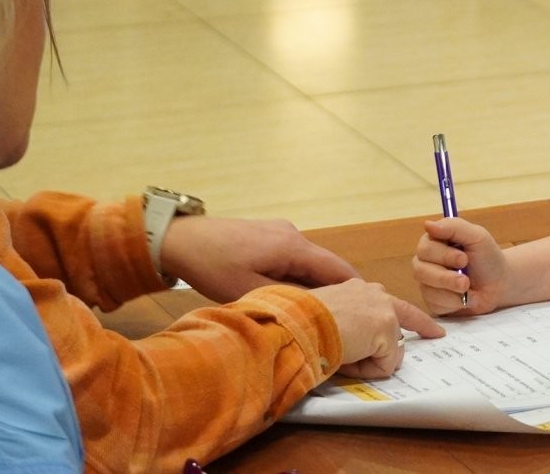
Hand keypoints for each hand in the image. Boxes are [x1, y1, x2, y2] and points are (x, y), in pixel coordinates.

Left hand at [158, 216, 359, 302]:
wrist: (179, 238)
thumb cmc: (211, 265)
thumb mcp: (249, 291)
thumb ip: (287, 299)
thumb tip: (318, 310)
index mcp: (293, 246)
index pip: (339, 269)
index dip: (357, 292)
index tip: (369, 312)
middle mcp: (294, 234)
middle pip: (328, 265)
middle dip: (338, 291)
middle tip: (346, 318)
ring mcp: (281, 232)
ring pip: (310, 262)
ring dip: (316, 285)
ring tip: (318, 312)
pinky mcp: (269, 235)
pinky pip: (295, 257)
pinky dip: (300, 276)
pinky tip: (293, 295)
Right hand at [306, 278, 444, 378]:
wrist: (298, 324)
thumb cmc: (302, 324)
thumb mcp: (328, 321)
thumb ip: (352, 327)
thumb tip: (365, 347)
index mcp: (357, 290)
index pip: (387, 302)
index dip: (406, 316)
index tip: (424, 323)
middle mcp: (374, 294)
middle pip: (408, 314)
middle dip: (423, 327)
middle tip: (438, 334)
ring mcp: (384, 311)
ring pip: (389, 348)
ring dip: (370, 360)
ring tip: (343, 356)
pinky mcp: (386, 330)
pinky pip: (384, 365)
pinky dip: (367, 369)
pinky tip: (348, 359)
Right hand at [412, 216, 509, 315]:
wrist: (499, 285)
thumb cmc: (487, 257)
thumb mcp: (477, 236)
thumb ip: (454, 227)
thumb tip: (427, 224)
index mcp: (434, 243)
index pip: (424, 248)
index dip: (443, 255)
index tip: (464, 258)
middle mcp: (425, 262)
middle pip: (420, 270)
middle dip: (446, 276)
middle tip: (466, 280)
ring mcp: (427, 283)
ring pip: (427, 288)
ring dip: (451, 289)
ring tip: (468, 288)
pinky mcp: (433, 302)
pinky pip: (434, 304)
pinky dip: (453, 302)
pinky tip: (465, 298)